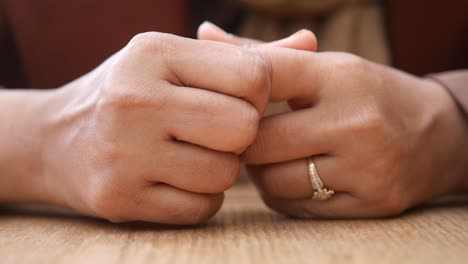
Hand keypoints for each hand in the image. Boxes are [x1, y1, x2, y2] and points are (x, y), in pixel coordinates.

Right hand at [37, 32, 276, 224]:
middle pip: (243, 128)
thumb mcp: (175, 60)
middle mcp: (135, 100)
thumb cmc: (130, 93)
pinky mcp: (120, 199)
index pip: (253, 77)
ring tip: (192, 154)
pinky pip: (202, 208)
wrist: (56, 139)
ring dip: (221, 169)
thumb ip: (244, 55)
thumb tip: (310, 43)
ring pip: (225, 175)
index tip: (236, 99)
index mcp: (153, 52)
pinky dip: (201, 198)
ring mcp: (123, 154)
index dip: (257, 94)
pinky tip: (176, 179)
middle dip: (240, 135)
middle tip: (216, 131)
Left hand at [199, 23, 467, 217]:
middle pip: (257, 142)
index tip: (229, 103)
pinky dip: (284, 195)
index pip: (264, 77)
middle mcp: (355, 120)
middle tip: (245, 138)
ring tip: (271, 158)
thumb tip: (205, 34)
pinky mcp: (371, 202)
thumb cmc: (368, 95)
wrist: (437, 135)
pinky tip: (294, 178)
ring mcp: (366, 166)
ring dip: (260, 173)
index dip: (235, 94)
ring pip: (273, 182)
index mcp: (340, 75)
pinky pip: (298, 207)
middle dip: (242, 143)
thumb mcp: (326, 67)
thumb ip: (265, 56)